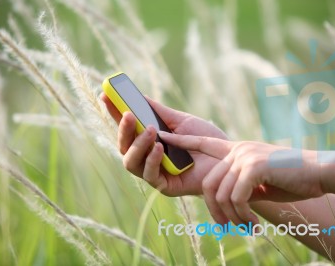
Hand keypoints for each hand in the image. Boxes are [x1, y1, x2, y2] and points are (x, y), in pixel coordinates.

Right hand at [100, 93, 227, 195]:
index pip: (127, 128)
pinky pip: (149, 175)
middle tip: (129, 114)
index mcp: (149, 141)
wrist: (229, 158)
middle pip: (123, 146)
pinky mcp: (164, 186)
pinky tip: (159, 146)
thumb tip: (138, 96)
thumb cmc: (205, 139)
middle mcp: (147, 157)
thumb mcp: (180, 120)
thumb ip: (158, 111)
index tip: (105, 95)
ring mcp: (154, 172)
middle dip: (123, 130)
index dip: (114, 113)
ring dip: (137, 145)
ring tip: (150, 130)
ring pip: (130, 162)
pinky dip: (151, 160)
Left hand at [158, 132, 324, 224]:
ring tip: (247, 227)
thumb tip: (226, 200)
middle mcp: (237, 150)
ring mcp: (244, 156)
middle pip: (208, 184)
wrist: (320, 172)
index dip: (182, 142)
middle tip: (229, 227)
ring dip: (232, 218)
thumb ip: (240, 183)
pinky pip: (236, 197)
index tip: (163, 135)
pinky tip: (254, 224)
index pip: (202, 143)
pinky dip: (242, 215)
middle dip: (215, 212)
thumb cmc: (291, 178)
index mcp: (237, 150)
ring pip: (221, 194)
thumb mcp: (260, 180)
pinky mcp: (254, 166)